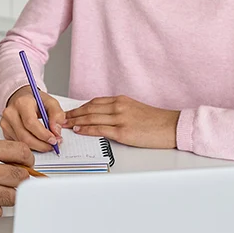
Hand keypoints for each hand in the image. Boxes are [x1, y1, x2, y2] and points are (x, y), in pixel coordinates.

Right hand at [1, 87, 65, 152]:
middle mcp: (10, 113)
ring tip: (48, 144)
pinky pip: (18, 143)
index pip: (30, 123)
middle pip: (25, 136)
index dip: (43, 134)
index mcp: (22, 103)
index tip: (54, 140)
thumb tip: (56, 132)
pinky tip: (38, 142)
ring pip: (21, 142)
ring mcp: (5, 123)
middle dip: (41, 145)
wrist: (22, 98)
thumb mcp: (51, 103)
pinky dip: (30, 146)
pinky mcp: (5, 131)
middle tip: (53, 145)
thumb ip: (57, 115)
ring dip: (37, 147)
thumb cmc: (36, 101)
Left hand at [63, 95, 179, 148]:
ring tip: (65, 125)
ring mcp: (120, 119)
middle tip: (61, 118)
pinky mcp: (123, 132)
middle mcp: (119, 106)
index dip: (80, 107)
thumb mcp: (135, 109)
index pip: (94, 102)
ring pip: (91, 118)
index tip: (71, 111)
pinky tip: (79, 130)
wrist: (172, 127)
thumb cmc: (156, 121)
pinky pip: (100, 129)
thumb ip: (119, 111)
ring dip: (76, 121)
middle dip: (73, 114)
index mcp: (121, 100)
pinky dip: (87, 129)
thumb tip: (104, 118)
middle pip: (89, 109)